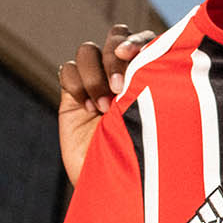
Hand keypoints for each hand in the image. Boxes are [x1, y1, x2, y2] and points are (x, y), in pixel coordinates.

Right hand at [57, 23, 156, 186]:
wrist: (116, 185)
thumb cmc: (147, 157)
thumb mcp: (156, 119)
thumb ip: (153, 85)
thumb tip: (155, 52)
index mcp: (150, 75)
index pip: (143, 39)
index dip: (135, 40)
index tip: (129, 55)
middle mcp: (124, 75)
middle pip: (113, 38)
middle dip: (114, 59)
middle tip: (119, 88)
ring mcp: (97, 83)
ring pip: (87, 51)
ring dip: (94, 75)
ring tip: (104, 108)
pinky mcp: (73, 96)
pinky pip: (67, 70)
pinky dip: (76, 85)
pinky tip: (89, 111)